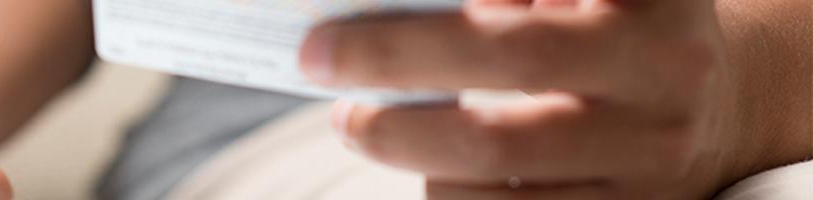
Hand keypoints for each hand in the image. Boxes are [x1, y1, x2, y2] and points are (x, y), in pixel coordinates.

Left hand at [304, 0, 808, 198]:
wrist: (718, 107)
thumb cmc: (605, 29)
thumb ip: (495, 0)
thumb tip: (375, 13)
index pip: (529, 11)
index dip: (447, 17)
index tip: (360, 7)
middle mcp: (664, 66)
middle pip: (512, 57)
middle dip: (396, 56)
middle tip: (319, 57)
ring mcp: (652, 153)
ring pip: (495, 159)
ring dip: (404, 140)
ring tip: (359, 121)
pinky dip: (444, 189)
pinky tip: (419, 162)